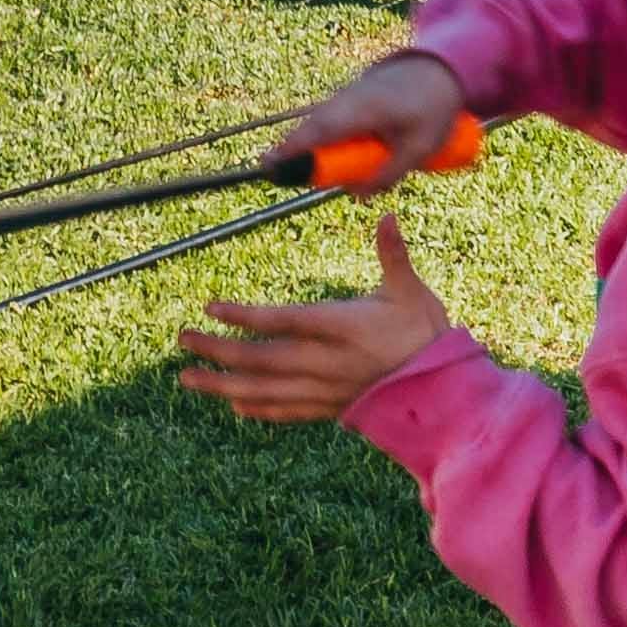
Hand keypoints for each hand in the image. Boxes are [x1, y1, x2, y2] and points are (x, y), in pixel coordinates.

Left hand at [175, 219, 453, 425]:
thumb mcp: (410, 291)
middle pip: (261, 359)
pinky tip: (234, 404)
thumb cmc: (426, 335)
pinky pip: (286, 411)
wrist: (444, 392)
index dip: (243, 315)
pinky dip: (258, 408)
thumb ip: (393, 255)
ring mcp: (325, 390)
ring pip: (264, 390)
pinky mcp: (330, 409)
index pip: (282, 321)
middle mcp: (325, 363)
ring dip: (222, 384)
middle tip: (182, 340)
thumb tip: (386, 214)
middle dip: (217, 350)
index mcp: (340, 328)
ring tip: (187, 378)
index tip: (211, 307)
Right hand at [277, 48, 471, 185]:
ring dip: (305, 141)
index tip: (274, 159)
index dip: (299, 145)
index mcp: (367, 108)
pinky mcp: (347, 97)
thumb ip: (389, 173)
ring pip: (318, 120)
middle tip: (267, 166)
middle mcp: (350, 98)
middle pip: (313, 124)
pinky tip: (313, 148)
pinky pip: (327, 118)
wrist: (436, 71)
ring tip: (282, 160)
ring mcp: (347, 94)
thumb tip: (356, 194)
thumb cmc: (431, 110)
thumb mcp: (420, 148)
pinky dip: (319, 134)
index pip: (325, 128)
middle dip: (290, 146)